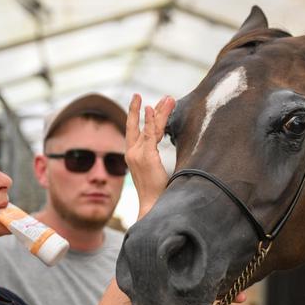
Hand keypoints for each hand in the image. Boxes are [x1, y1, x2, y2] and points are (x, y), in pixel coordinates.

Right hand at [125, 94, 174, 218]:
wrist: (152, 206)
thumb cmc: (157, 193)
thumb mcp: (156, 172)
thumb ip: (156, 159)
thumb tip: (171, 153)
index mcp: (134, 156)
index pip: (139, 131)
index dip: (143, 117)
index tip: (149, 105)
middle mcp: (133, 153)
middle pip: (141, 125)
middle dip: (149, 109)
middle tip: (165, 97)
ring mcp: (138, 154)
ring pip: (150, 127)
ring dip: (159, 111)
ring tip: (169, 99)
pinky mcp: (146, 156)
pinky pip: (149, 134)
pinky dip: (150, 121)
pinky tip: (150, 108)